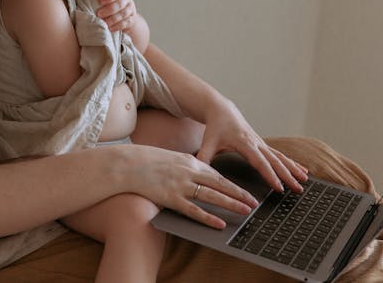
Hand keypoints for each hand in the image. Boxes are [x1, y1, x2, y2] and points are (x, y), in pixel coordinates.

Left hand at [97, 0, 135, 31]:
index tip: (100, 2)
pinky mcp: (132, 20)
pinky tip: (110, 28)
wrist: (126, 18)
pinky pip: (126, 23)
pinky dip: (117, 26)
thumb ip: (103, 0)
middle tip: (99, 14)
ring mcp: (131, 11)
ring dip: (112, 19)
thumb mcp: (110, 2)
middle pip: (120, 4)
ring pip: (123, 14)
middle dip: (109, 9)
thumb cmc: (113, 9)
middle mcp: (128, 1)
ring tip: (104, 23)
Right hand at [122, 144, 258, 228]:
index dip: (233, 185)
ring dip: (231, 204)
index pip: (217, 175)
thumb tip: (199, 173)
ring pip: (212, 197)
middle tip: (254, 203)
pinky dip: (208, 218)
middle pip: (220, 185)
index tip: (245, 192)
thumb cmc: (148, 161)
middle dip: (240, 194)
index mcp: (190, 161)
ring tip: (245, 212)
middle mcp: (189, 172)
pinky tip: (220, 224)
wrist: (129, 164)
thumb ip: (187, 166)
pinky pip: (194, 210)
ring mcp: (181, 185)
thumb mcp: (172, 159)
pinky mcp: (171, 198)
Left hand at [195, 100, 308, 193]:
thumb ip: (204, 157)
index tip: (279, 186)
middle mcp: (256, 142)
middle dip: (287, 175)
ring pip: (280, 157)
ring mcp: (261, 142)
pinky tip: (302, 169)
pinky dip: (291, 162)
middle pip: (275, 161)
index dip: (270, 174)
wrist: (222, 110)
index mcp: (244, 142)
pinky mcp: (263, 144)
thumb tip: (199, 171)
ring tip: (305, 180)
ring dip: (293, 169)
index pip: (259, 161)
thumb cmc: (215, 127)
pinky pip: (279, 154)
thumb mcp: (208, 141)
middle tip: (297, 188)